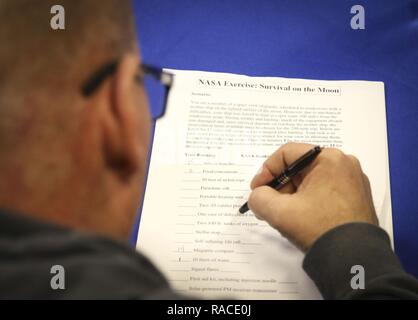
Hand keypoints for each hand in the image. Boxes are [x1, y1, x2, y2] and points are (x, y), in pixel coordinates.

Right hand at [248, 142, 377, 251]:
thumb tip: (258, 196)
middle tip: (267, 205)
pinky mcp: (356, 198)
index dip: (266, 171)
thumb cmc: (320, 229)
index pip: (287, 154)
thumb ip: (259, 198)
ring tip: (283, 216)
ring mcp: (353, 182)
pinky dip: (307, 201)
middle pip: (299, 168)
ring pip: (310, 181)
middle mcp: (344, 165)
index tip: (256, 190)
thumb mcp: (280, 212)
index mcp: (329, 159)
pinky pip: (324, 191)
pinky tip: (300, 218)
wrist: (354, 260)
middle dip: (279, 186)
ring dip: (291, 196)